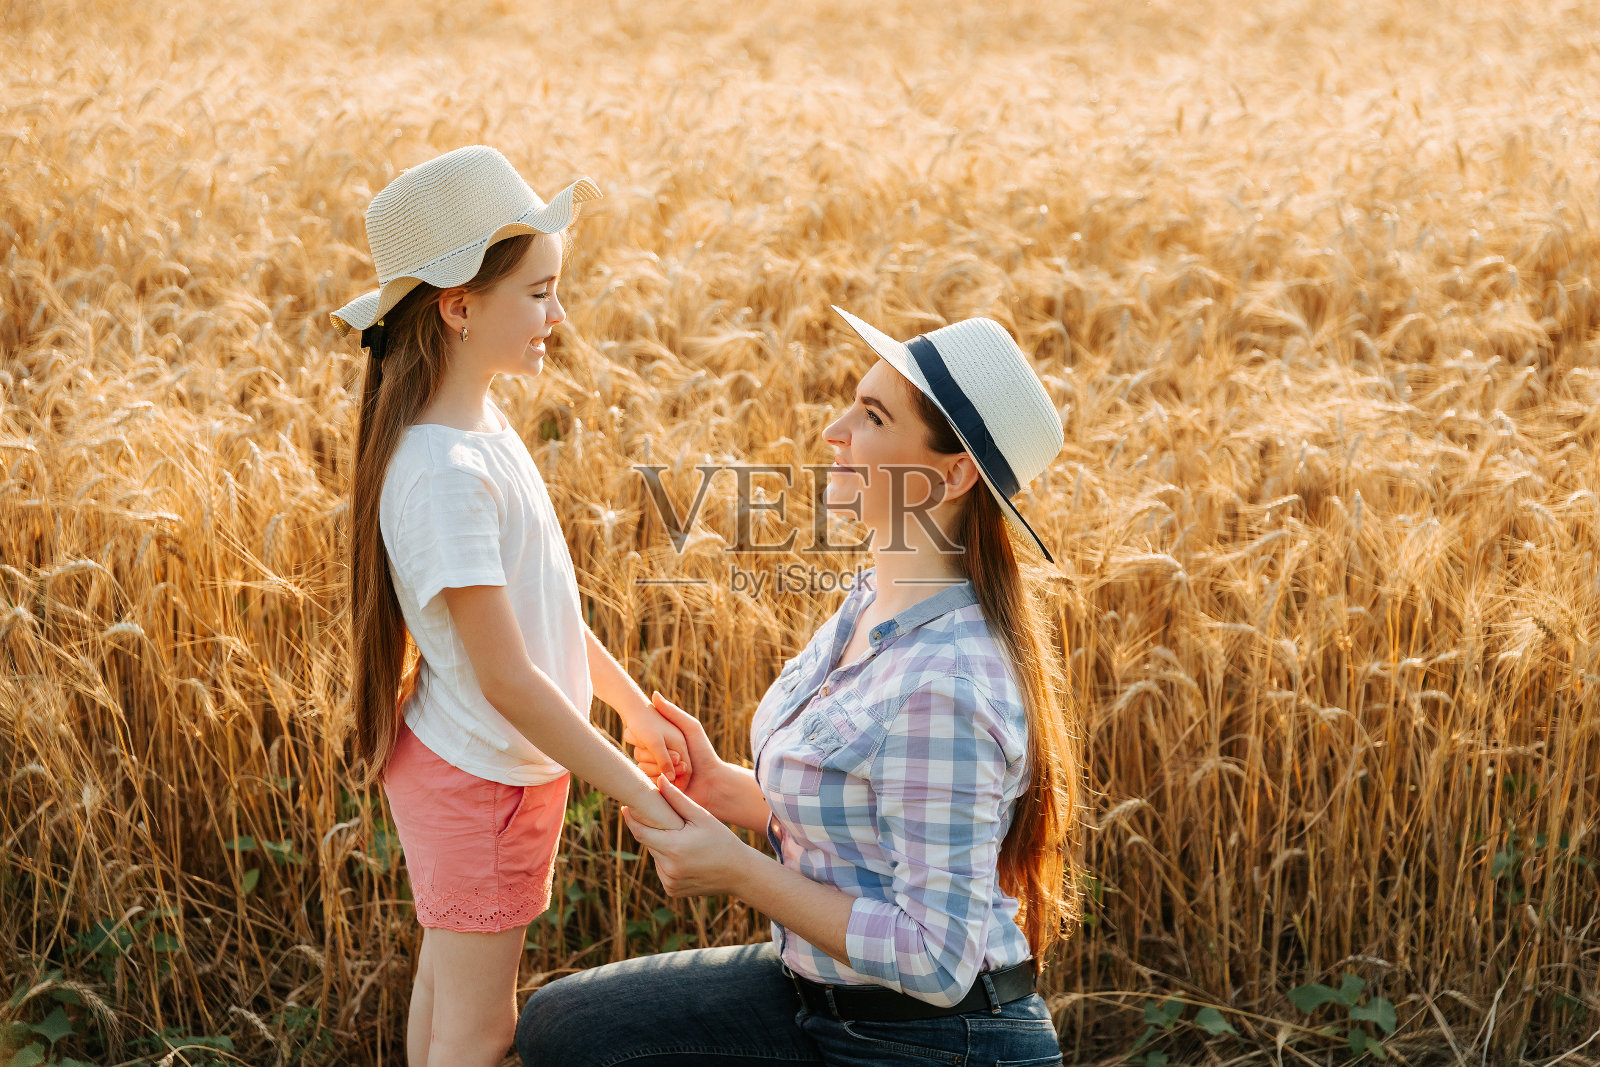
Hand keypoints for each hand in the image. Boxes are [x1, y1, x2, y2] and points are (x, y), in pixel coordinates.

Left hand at [623, 775, 751, 897]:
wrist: (739, 873)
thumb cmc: (722, 840)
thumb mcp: (702, 817)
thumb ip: (677, 799)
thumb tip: (659, 780)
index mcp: (673, 848)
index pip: (641, 832)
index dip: (631, 820)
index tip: (625, 808)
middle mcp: (668, 868)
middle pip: (650, 844)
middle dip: (654, 832)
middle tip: (665, 822)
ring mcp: (669, 882)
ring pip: (656, 858)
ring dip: (662, 847)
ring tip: (682, 841)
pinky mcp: (672, 891)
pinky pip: (663, 871)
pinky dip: (669, 863)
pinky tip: (686, 858)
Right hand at [627, 692, 729, 810]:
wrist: (714, 784)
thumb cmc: (704, 753)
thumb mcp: (689, 728)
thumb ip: (672, 713)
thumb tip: (653, 694)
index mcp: (661, 745)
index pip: (643, 738)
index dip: (654, 741)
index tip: (677, 745)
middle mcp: (656, 760)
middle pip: (640, 754)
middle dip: (660, 758)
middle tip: (682, 760)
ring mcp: (655, 776)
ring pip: (641, 770)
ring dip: (662, 771)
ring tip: (682, 774)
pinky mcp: (656, 792)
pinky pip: (646, 785)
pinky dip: (659, 783)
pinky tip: (674, 783)